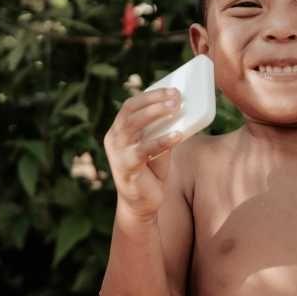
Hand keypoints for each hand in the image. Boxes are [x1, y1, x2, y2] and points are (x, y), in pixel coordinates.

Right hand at [102, 87, 183, 220]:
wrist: (141, 205)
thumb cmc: (150, 173)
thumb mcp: (158, 148)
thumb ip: (163, 131)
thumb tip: (182, 112)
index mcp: (119, 130)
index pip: (131, 105)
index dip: (151, 95)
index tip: (172, 90)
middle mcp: (114, 138)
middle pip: (130, 111)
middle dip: (154, 101)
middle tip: (176, 97)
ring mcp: (117, 153)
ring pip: (132, 125)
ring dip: (155, 114)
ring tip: (175, 108)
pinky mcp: (126, 168)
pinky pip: (143, 150)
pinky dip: (161, 141)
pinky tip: (177, 135)